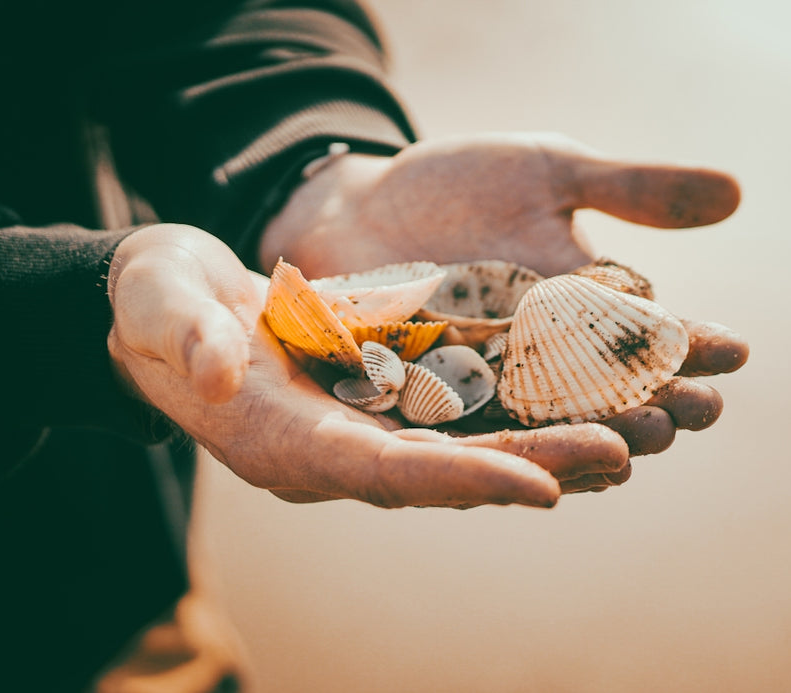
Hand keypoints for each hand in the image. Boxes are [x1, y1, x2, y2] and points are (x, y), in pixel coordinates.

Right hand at [107, 224, 632, 508]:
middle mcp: (334, 450)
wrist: (174, 305)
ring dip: (546, 446)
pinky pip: (461, 415)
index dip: (458, 480)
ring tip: (633, 433)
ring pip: (467, 447)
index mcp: (282, 441)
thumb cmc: (157, 304)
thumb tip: (214, 367)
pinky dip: (520, 414)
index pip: (380, 472)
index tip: (537, 486)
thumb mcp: (157, 303)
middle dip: (533, 466)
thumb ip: (180, 334)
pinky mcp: (381, 400)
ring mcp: (362, 429)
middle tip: (624, 453)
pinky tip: (582, 400)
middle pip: (447, 470)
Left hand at [258, 132, 747, 456]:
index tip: (737, 349)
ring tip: (635, 442)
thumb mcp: (550, 171)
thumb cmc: (459, 186)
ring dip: (594, 431)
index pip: (649, 331)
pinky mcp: (430, 395)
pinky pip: (473, 423)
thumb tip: (737, 193)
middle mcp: (544, 352)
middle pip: (609, 386)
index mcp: (582, 301)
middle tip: (699, 412)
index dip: (692, 342)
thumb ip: (631, 189)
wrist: (357, 206)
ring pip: (550, 416)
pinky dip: (508, 441)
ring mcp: (488, 378)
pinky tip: (541, 463)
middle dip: (655, 399)